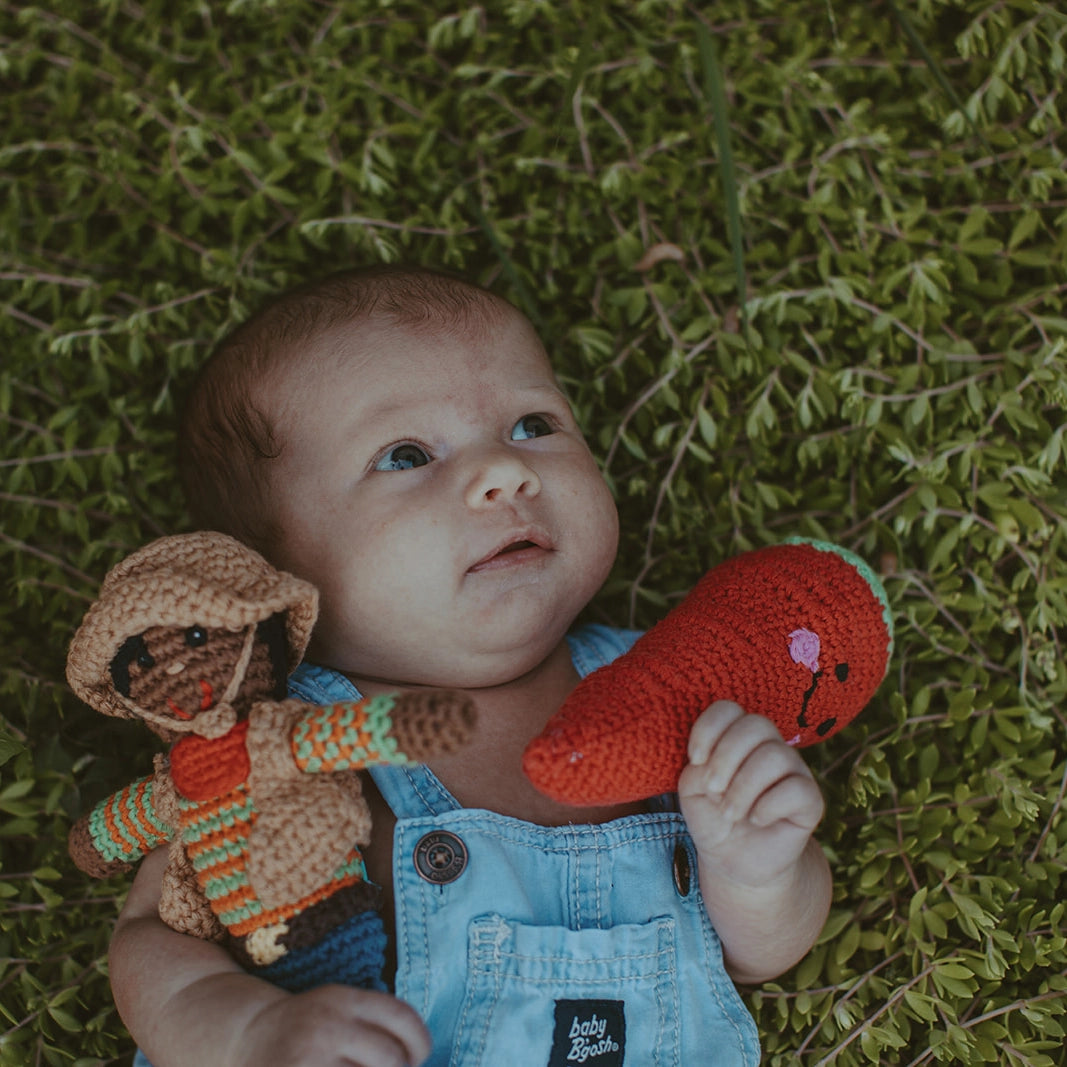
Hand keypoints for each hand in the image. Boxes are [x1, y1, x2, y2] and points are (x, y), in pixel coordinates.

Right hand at [231, 984, 431, 1066]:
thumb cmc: (306, 1029)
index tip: (419, 1056)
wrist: (245, 1038)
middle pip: (391, 1058)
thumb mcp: (339, 1008)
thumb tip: (416, 1059)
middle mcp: (327, 1025)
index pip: (401, 1016)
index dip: (420, 1041)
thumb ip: (375, 1024)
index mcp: (342, 999)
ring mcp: (309, 1058)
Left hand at [678, 701, 824, 889]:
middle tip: (712, 790)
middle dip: (726, 757)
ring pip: (776, 755)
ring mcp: (793, 771)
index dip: (709, 729)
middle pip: (756, 724)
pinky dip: (769, 805)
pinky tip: (757, 820)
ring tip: (729, 813)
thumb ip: (697, 768)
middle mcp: (768, 747)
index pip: (729, 709)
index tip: (695, 760)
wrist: (734, 860)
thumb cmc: (712, 817)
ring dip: (743, 787)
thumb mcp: (692, 791)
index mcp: (738, 738)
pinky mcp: (810, 800)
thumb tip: (712, 762)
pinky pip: (797, 788)